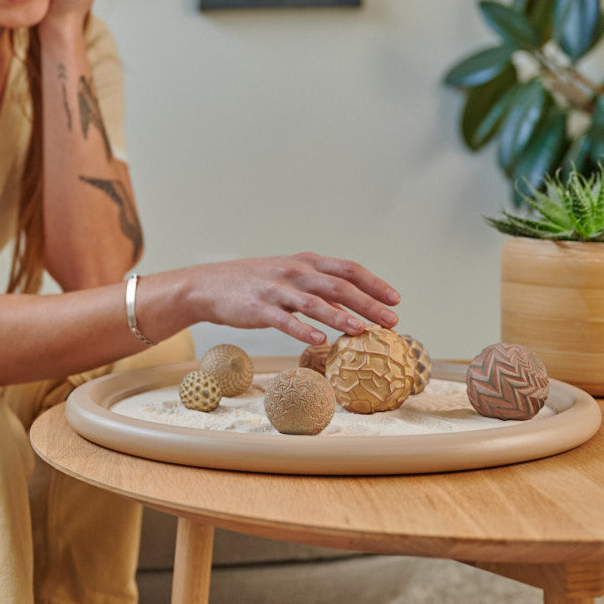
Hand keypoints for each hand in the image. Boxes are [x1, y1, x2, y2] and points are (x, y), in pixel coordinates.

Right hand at [181, 253, 400, 346]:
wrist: (209, 285)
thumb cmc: (255, 284)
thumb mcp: (289, 275)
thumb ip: (318, 285)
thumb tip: (354, 303)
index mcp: (305, 262)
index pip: (347, 269)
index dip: (373, 283)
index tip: (395, 299)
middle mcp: (294, 272)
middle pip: (337, 286)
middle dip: (367, 303)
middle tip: (391, 320)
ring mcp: (276, 290)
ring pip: (314, 302)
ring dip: (340, 317)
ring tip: (361, 331)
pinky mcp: (259, 308)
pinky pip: (284, 320)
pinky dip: (302, 330)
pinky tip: (319, 341)